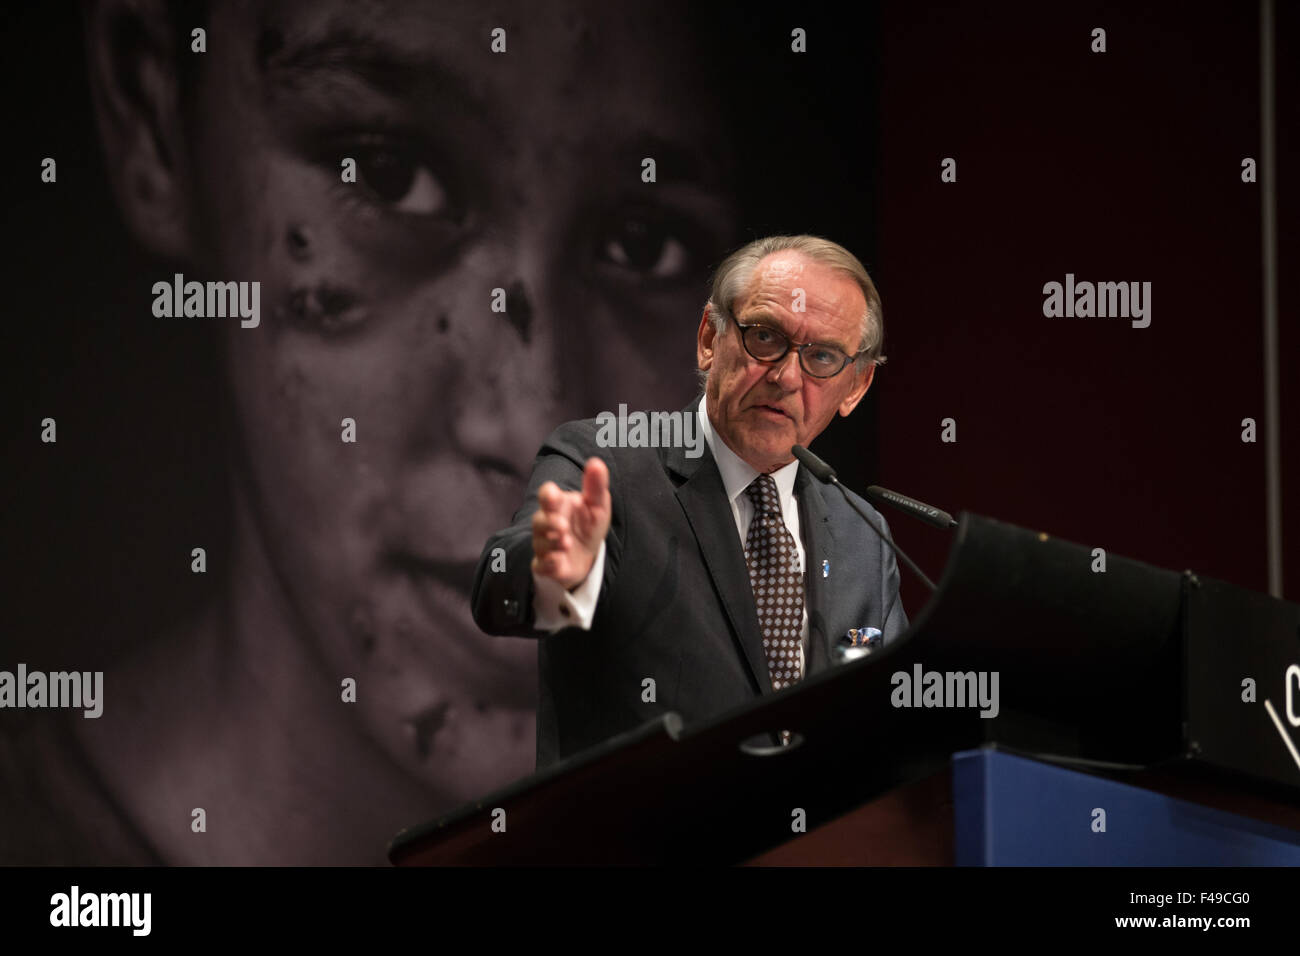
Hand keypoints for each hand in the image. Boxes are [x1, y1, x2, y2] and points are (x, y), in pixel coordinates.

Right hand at [530, 457, 610, 589]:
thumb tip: (596, 462)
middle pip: (539, 520)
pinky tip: (557, 560)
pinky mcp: (547, 566)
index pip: (546, 495)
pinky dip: (548, 563)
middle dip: (548, 522)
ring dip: (552, 543)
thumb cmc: (588, 525)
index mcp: (559, 505)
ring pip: (541, 543)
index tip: (554, 495)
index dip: (548, 495)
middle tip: (562, 525)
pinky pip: (541, 565)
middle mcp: (547, 524)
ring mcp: (545, 546)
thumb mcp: (597, 505)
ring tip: (566, 541)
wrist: (587, 556)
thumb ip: (596, 486)